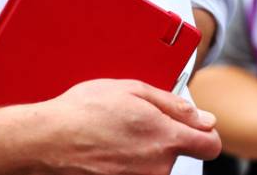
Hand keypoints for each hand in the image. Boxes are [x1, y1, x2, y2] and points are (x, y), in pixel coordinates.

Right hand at [27, 79, 221, 174]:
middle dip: (163, 137)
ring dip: (143, 152)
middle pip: (177, 153)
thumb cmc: (83, 113)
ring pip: (155, 165)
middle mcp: (157, 166)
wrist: (46, 141)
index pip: (210, 145)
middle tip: (134, 122)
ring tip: (115, 135)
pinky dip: (126, 164)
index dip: (205, 134)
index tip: (198, 128)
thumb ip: (175, 106)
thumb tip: (204, 118)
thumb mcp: (134, 91)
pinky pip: (135, 174)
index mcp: (165, 137)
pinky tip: (107, 151)